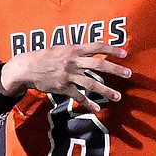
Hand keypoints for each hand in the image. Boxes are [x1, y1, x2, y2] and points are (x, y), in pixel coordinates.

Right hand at [0, 42, 129, 114]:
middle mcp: (74, 61)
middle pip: (99, 65)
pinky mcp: (63, 87)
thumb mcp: (61, 48)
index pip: (97, 46)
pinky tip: (96, 108)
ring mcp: (69, 75)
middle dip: (116, 69)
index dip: (112, 49)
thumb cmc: (45, 56)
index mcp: (74, 49)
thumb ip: (76, 50)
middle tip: (129, 74)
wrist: (26, 68)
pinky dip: (88, 103)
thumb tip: (91, 51)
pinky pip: (78, 96)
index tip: (125, 53)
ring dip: (106, 91)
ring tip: (118, 97)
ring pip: (92, 83)